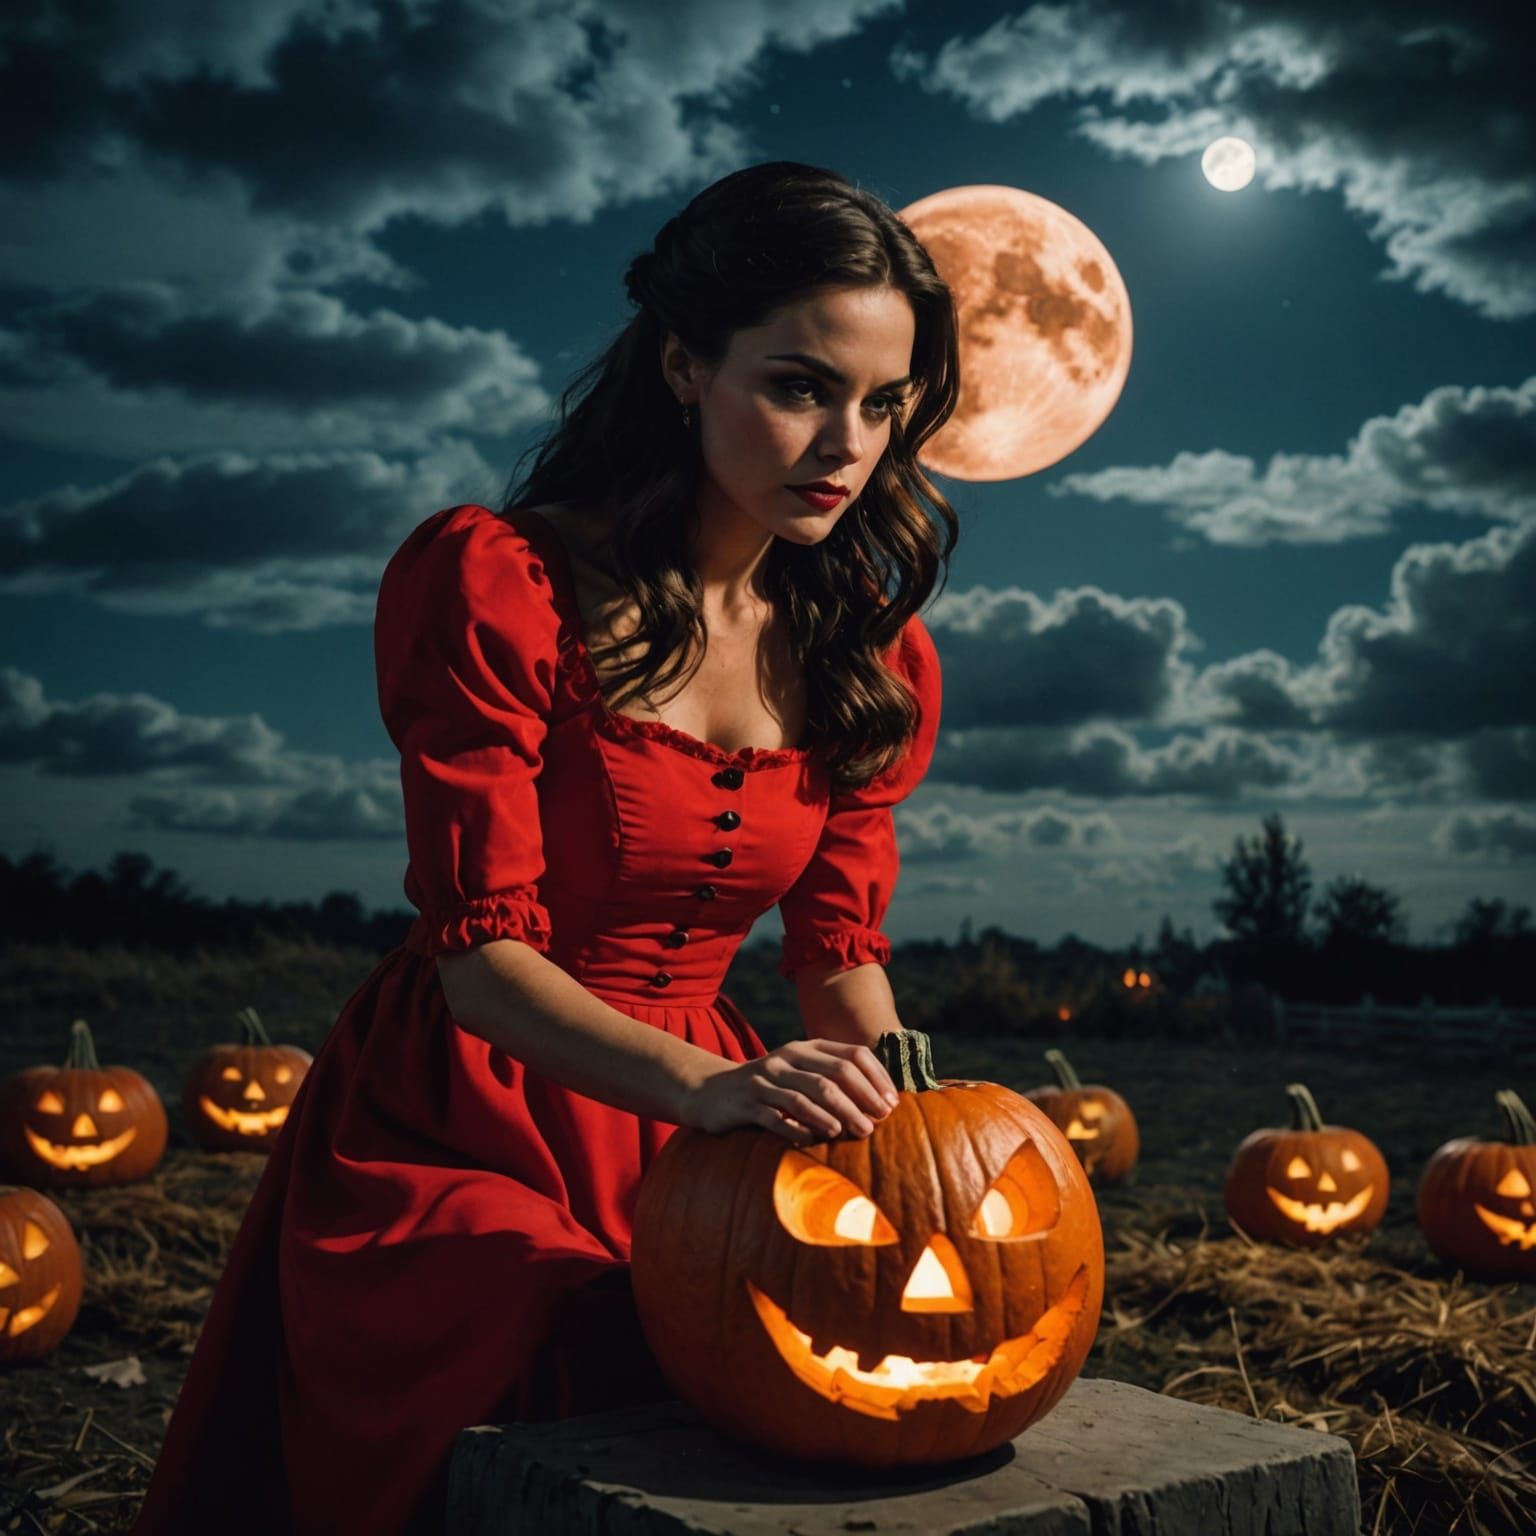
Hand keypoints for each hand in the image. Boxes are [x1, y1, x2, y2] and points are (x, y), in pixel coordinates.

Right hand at [682, 1038, 900, 1142]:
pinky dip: (799, 1129)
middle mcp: (786, 1058)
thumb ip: (833, 1079)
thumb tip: (882, 1101)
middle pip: (833, 1076)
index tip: (891, 1104)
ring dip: (835, 1116)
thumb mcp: (800, 1074)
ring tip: (855, 1133)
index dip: (876, 1078)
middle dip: (860, 1100)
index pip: (852, 1055)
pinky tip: (815, 1141)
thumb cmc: (769, 1088)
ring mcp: (765, 1079)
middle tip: (876, 1124)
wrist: (712, 1091)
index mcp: (806, 1048)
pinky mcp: (746, 1103)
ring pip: (807, 1096)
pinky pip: (776, 1117)